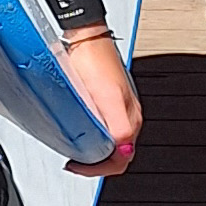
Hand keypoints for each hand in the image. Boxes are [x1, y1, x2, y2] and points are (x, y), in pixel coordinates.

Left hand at [61, 28, 142, 176]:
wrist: (87, 35)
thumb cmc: (93, 60)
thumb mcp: (107, 98)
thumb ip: (120, 127)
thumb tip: (124, 152)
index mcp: (129, 119)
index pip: (121, 159)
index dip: (99, 170)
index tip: (77, 167)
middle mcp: (128, 114)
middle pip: (118, 152)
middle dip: (97, 163)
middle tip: (75, 163)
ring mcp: (119, 105)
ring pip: (112, 140)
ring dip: (95, 150)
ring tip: (77, 151)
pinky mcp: (109, 97)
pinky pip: (106, 125)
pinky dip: (94, 135)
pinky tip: (81, 130)